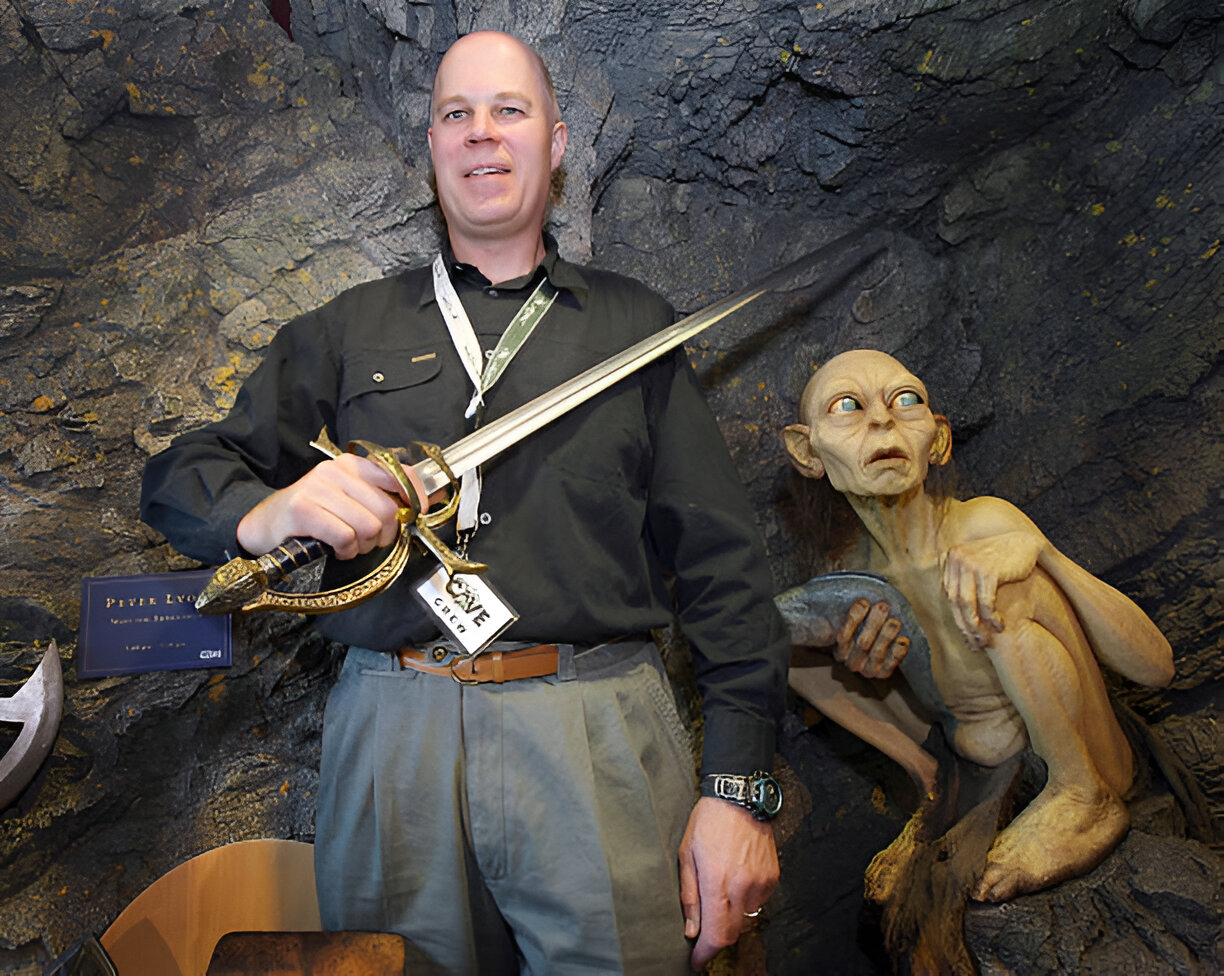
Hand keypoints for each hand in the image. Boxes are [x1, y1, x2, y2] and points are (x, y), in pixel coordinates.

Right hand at [237, 453, 420, 559]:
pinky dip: (345, 550)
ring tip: (348, 545)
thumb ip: (381, 496)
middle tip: (368, 542)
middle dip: (384, 535)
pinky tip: (335, 548)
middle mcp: (336, 471)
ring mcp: (318, 488)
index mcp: (351, 464)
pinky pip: (345, 537)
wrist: (264, 523)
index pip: (398, 476)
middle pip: (387, 510)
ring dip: (363, 546)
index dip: (415, 498)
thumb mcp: (348, 498)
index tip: (417, 515)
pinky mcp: (304, 510)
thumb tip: (424, 502)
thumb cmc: (311, 514)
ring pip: (369, 526)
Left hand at [678, 796, 778, 970]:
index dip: (706, 954)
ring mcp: (760, 882)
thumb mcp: (687, 855)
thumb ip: (689, 896)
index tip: (697, 962)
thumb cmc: (707, 822)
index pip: (716, 934)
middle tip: (704, 935)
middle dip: (717, 940)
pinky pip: (759, 902)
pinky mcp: (772, 876)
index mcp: (717, 882)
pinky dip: (746, 902)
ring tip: (720, 897)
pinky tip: (736, 883)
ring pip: (747, 919)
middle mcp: (742, 886)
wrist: (739, 797)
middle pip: (733, 933)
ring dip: (732, 919)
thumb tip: (691, 930)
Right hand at [834, 598, 908, 677]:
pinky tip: (903, 640)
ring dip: (886, 636)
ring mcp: (867, 669)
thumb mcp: (849, 620)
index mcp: (838, 648)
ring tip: (895, 621)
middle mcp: (851, 662)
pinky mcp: (883, 673)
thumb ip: (843, 616)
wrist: (876, 639)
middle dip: (874, 623)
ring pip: (877, 654)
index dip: (853, 618)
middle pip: (862, 643)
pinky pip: (891, 665)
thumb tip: (839, 610)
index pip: (843, 635)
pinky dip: (898, 652)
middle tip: (883, 606)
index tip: (864, 602)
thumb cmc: (861, 625)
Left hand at [942, 530, 1041, 646]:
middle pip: (955, 601)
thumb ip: (965, 585)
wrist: (1025, 544)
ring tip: (986, 640)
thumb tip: (960, 618)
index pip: (949, 595)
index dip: (958, 618)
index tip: (968, 636)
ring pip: (966, 604)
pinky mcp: (988, 571)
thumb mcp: (978, 569)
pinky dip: (991, 618)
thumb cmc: (1002, 561)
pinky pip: (985, 601)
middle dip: (965, 626)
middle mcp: (956, 559)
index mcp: (950, 559)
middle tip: (976, 644)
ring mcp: (970, 563)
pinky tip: (1000, 626)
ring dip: (976, 626)